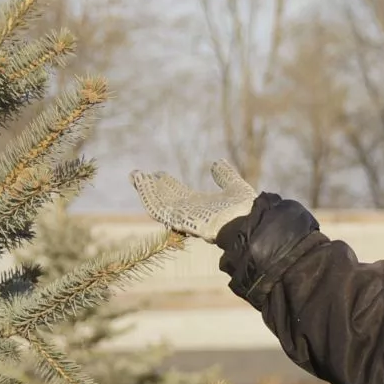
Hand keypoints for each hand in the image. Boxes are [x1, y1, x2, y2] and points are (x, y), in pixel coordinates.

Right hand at [129, 159, 256, 241]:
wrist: (248, 221)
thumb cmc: (244, 210)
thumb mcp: (234, 187)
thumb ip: (225, 176)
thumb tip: (217, 162)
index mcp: (201, 206)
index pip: (179, 195)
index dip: (168, 184)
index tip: (159, 173)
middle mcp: (190, 212)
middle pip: (165, 199)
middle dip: (152, 187)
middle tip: (138, 174)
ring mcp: (183, 216)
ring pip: (159, 203)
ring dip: (146, 190)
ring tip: (135, 175)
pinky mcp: (179, 219)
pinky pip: (159, 208)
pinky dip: (148, 194)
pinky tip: (141, 181)